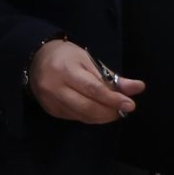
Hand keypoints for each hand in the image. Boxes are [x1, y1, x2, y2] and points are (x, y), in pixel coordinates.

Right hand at [28, 40, 142, 124]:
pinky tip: (95, 110)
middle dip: (109, 111)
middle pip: (87, 106)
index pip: (93, 89)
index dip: (113, 99)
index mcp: (65, 70)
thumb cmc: (67, 56)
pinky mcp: (49, 109)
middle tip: (123, 110)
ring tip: (112, 111)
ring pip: (81, 116)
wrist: (35, 58)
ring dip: (101, 116)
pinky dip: (89, 116)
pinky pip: (74, 117)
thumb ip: (112, 78)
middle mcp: (54, 87)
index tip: (130, 104)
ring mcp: (50, 100)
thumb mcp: (90, 61)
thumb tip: (138, 88)